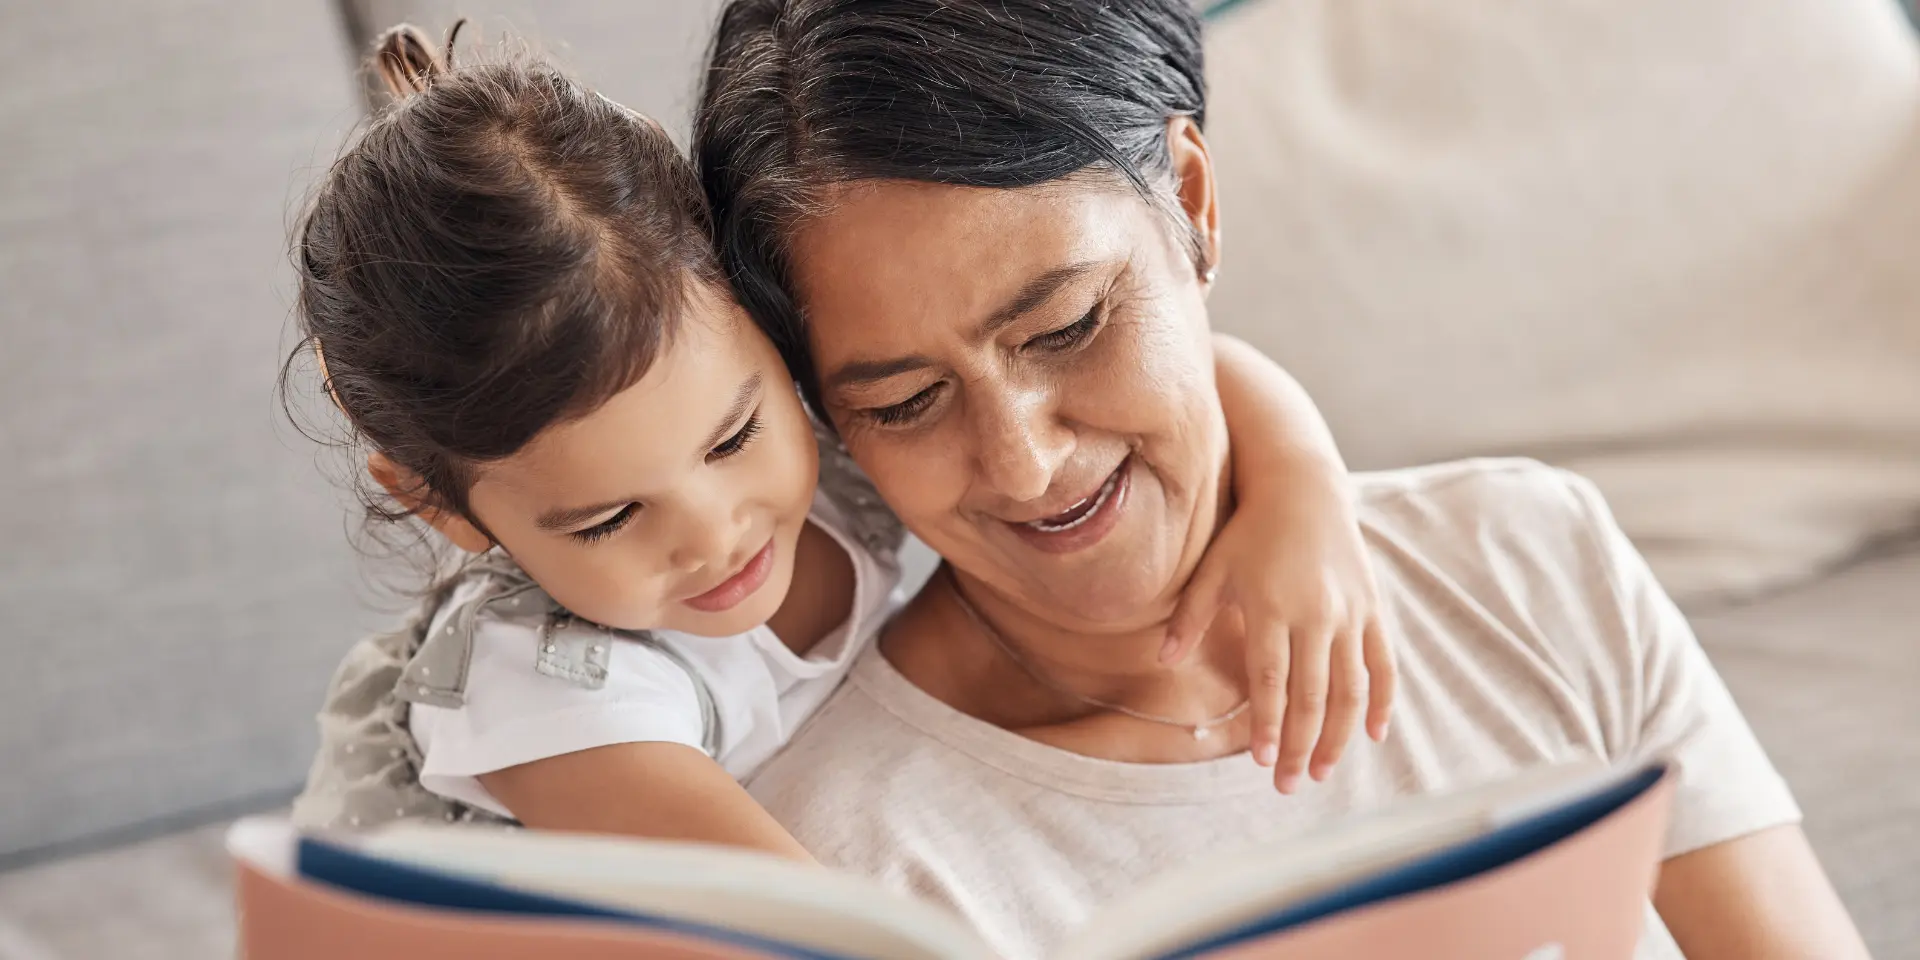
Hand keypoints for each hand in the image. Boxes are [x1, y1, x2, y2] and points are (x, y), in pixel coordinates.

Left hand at [1163, 466, 1394, 793]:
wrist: (1303, 487)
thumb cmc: (1249, 532)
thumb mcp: (1213, 569)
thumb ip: (1189, 617)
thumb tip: (1163, 660)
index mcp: (1272, 607)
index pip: (1270, 679)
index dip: (1267, 722)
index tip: (1260, 760)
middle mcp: (1315, 614)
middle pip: (1311, 694)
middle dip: (1298, 745)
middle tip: (1287, 785)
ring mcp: (1349, 613)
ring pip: (1350, 688)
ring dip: (1338, 736)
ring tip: (1321, 772)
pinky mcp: (1372, 609)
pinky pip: (1383, 664)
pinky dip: (1382, 702)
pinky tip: (1373, 736)